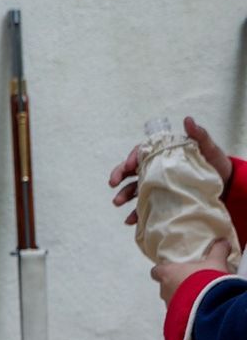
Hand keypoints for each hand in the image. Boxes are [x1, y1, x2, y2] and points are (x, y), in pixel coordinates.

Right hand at [110, 116, 232, 225]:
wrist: (226, 184)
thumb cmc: (215, 163)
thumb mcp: (208, 148)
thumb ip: (198, 135)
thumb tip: (188, 120)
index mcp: (162, 154)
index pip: (141, 153)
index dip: (131, 158)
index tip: (129, 166)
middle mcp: (156, 169)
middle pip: (131, 170)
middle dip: (118, 175)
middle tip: (112, 183)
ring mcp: (156, 185)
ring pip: (133, 188)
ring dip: (122, 194)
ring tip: (117, 202)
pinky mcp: (160, 199)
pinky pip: (143, 206)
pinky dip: (134, 213)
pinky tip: (129, 220)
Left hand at [152, 239, 231, 304]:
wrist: (211, 304)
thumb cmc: (207, 280)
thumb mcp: (215, 261)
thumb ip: (217, 250)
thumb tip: (222, 242)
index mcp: (167, 273)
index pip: (156, 271)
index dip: (162, 270)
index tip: (172, 269)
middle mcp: (164, 289)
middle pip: (164, 286)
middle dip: (175, 285)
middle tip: (190, 283)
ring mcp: (169, 304)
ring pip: (172, 299)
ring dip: (181, 298)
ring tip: (197, 296)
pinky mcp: (176, 317)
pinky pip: (179, 312)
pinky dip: (186, 309)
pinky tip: (198, 307)